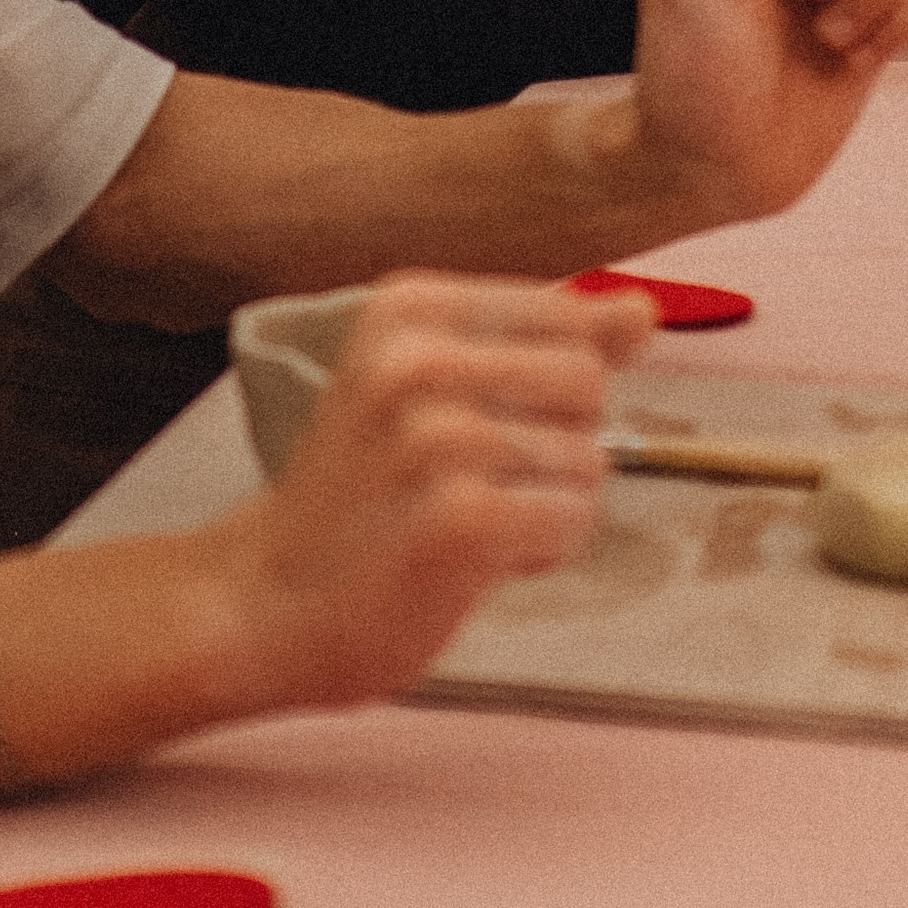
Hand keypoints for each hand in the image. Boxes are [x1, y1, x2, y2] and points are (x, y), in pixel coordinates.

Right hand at [229, 272, 650, 707]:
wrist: (263, 600)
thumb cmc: (358, 494)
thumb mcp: (430, 385)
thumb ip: (543, 341)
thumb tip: (644, 311)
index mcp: (408, 307)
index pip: (568, 317)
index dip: (551, 387)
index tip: (480, 421)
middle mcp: (418, 359)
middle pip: (588, 384)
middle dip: (556, 444)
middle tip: (471, 481)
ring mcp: (436, 439)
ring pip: (587, 461)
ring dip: (544, 507)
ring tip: (462, 523)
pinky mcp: (459, 520)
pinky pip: (570, 521)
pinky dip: (539, 551)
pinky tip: (472, 559)